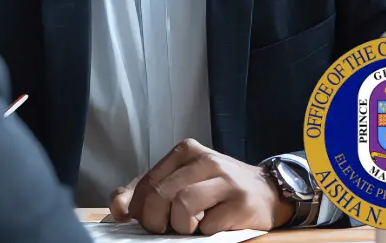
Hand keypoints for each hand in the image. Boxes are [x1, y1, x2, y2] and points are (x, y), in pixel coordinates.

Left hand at [108, 139, 294, 234]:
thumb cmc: (216, 190)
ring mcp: (226, 179)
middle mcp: (205, 159)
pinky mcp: (241, 202)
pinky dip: (205, 232)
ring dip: (181, 226)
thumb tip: (118, 209)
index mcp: (185, 151)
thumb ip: (147, 193)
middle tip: (164, 229)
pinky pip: (209, 225)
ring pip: (183, 205)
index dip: (138, 208)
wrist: (267, 193)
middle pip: (161, 193)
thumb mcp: (180, 183)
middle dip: (155, 220)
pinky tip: (213, 226)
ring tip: (191, 227)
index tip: (141, 221)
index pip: (147, 182)